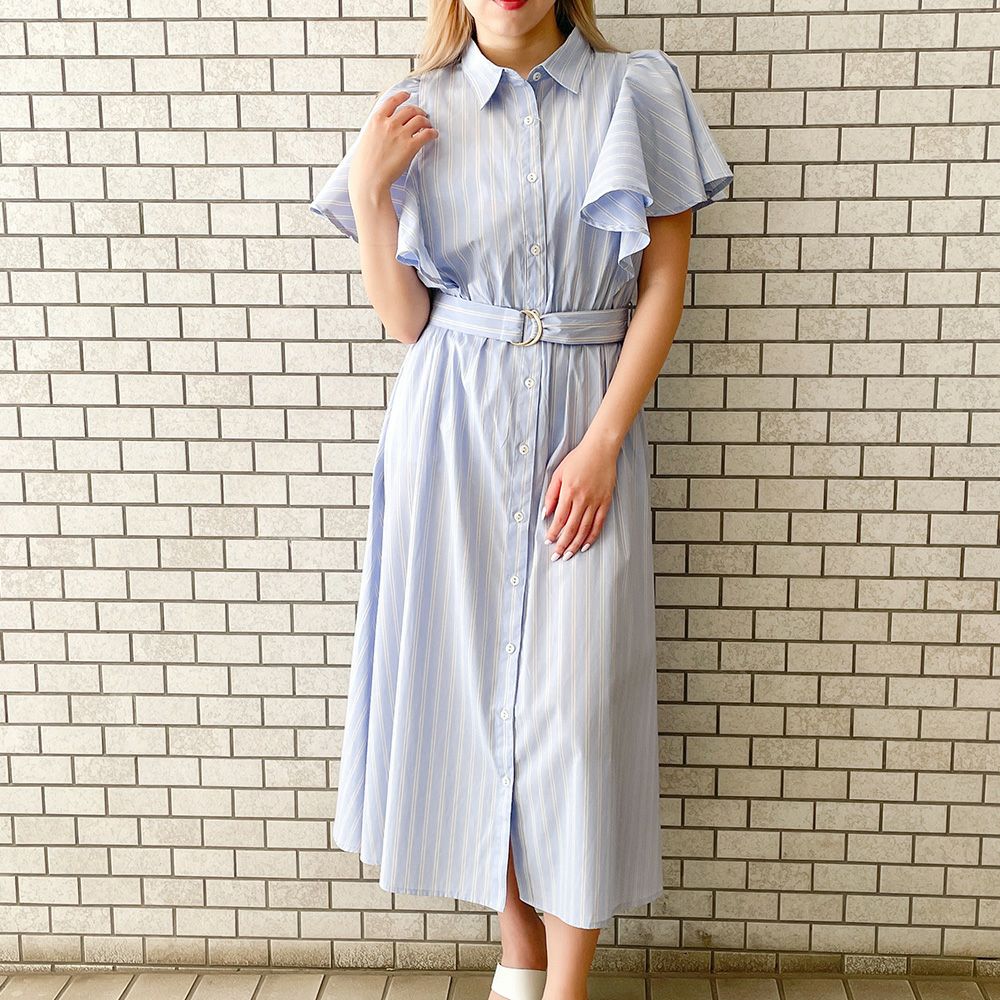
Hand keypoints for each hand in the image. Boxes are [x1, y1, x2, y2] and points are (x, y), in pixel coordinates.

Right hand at [349, 90, 437, 201]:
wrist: (369, 179)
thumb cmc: (364, 165)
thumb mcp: (365, 140)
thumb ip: (375, 131)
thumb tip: (381, 131)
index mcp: (376, 120)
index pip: (391, 101)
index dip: (402, 96)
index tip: (407, 95)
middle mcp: (389, 124)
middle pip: (409, 110)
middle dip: (418, 111)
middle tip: (423, 115)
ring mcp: (400, 134)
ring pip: (419, 119)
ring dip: (426, 121)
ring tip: (429, 126)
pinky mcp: (410, 146)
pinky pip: (426, 134)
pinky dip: (432, 133)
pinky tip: (433, 135)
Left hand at [541, 435, 619, 560]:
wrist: (600, 449)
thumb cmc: (578, 459)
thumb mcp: (558, 473)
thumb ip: (551, 495)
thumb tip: (544, 514)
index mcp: (569, 491)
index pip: (559, 518)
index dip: (553, 532)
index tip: (548, 541)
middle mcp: (583, 499)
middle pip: (571, 528)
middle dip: (563, 544)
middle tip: (556, 556)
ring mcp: (596, 501)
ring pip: (585, 529)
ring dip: (576, 544)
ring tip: (569, 555)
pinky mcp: (606, 501)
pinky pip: (599, 523)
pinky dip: (592, 536)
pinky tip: (586, 545)